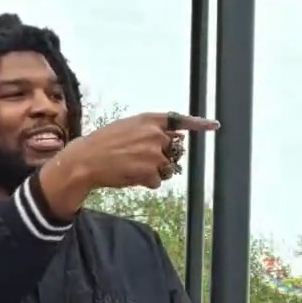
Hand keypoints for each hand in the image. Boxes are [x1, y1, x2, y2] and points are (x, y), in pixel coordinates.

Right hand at [54, 111, 218, 192]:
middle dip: (163, 157)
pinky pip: (157, 182)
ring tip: (132, 166)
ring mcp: (154, 154)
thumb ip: (151, 129)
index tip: (215, 125)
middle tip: (140, 158)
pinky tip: (130, 175)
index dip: (199, 124)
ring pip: (166, 168)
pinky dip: (146, 182)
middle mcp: (155, 134)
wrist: (86, 160)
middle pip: (174, 150)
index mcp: (149, 120)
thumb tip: (175, 135)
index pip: (180, 120)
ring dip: (154, 171)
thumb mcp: (128, 127)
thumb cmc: (104, 144)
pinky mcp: (151, 172)